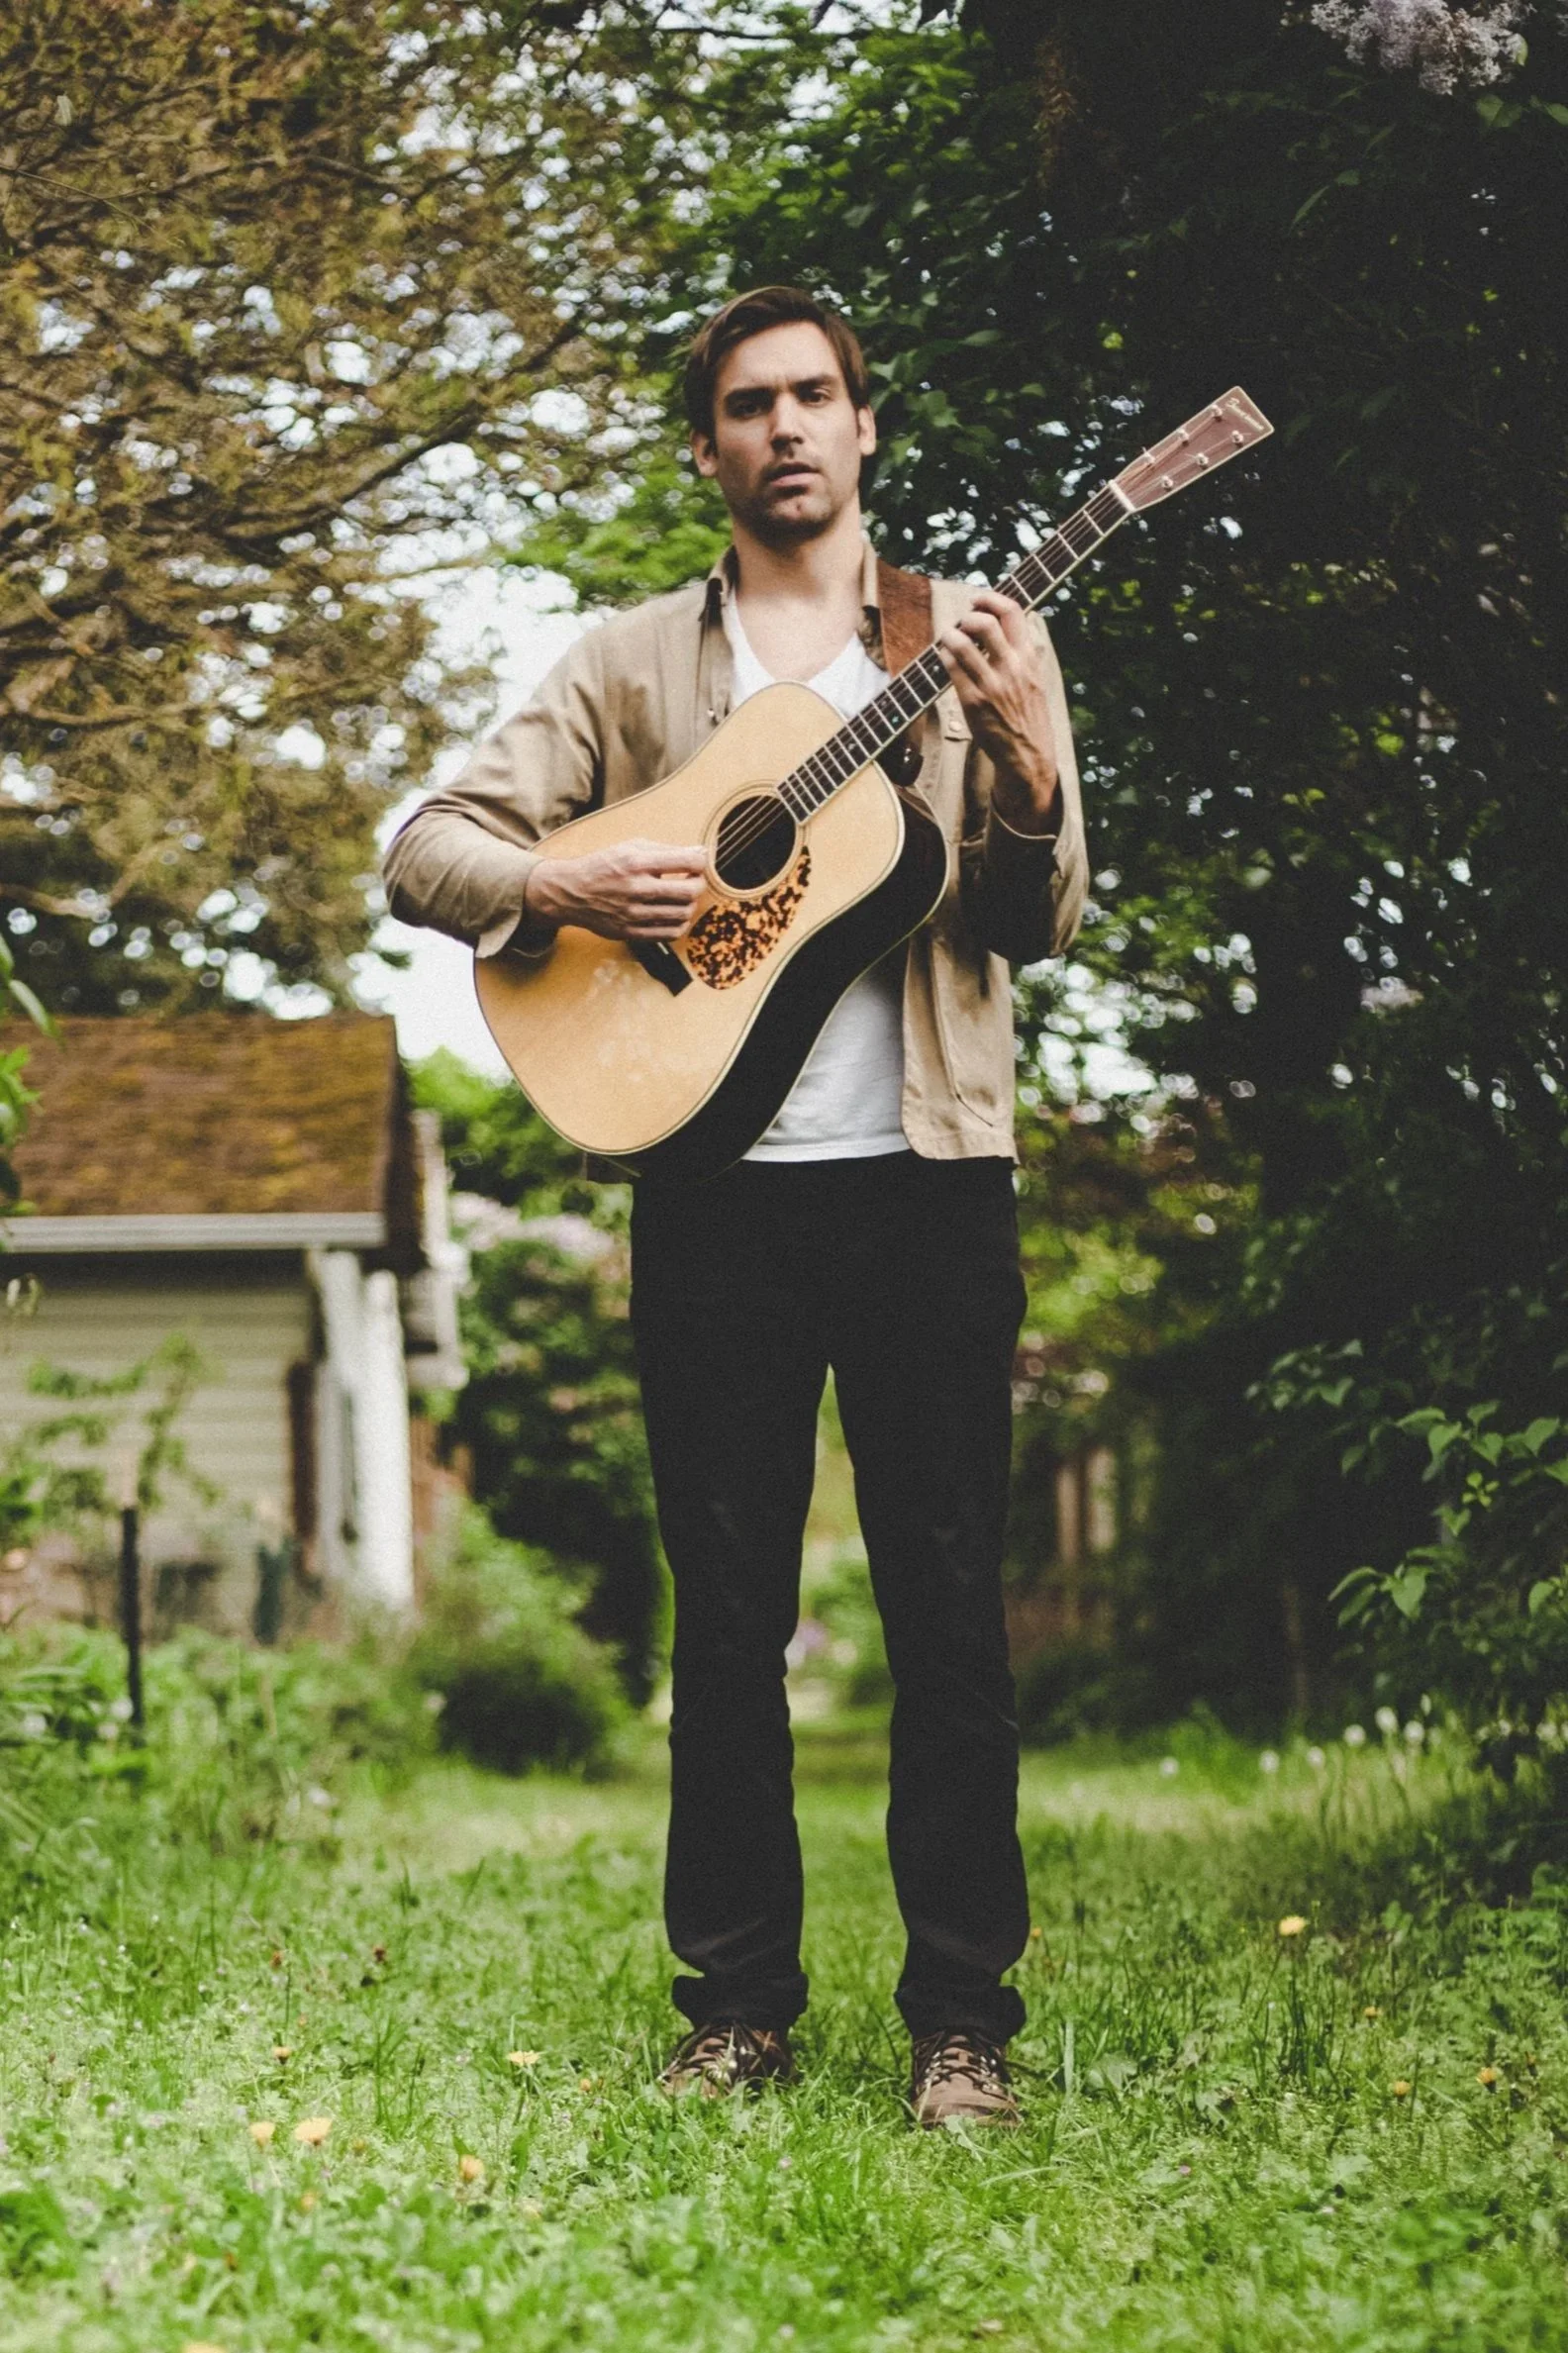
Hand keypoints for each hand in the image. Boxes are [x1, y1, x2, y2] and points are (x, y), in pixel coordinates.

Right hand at [524, 837, 708, 941]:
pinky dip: (680, 924)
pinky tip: (674, 915)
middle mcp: (636, 888)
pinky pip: (670, 934)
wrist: (570, 892)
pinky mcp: (630, 932)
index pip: (688, 862)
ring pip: (683, 914)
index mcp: (636, 862)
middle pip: (690, 891)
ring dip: (690, 904)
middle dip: (699, 884)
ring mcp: (633, 913)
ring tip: (682, 898)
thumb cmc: (603, 866)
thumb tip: (701, 852)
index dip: (701, 862)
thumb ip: (665, 849)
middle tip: (694, 881)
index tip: (697, 863)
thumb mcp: (630, 847)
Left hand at [935, 589, 1060, 832]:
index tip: (977, 601)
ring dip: (949, 635)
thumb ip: (1020, 652)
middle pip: (985, 622)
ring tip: (948, 638)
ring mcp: (991, 685)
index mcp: (1028, 658)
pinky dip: (943, 656)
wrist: (1028, 754)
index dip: (990, 599)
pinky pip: (951, 668)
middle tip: (961, 624)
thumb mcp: (1034, 678)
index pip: (1013, 611)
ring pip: (962, 643)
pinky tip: (944, 658)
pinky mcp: (973, 702)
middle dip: (967, 616)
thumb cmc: (1027, 715)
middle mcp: (1011, 668)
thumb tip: (1003, 623)